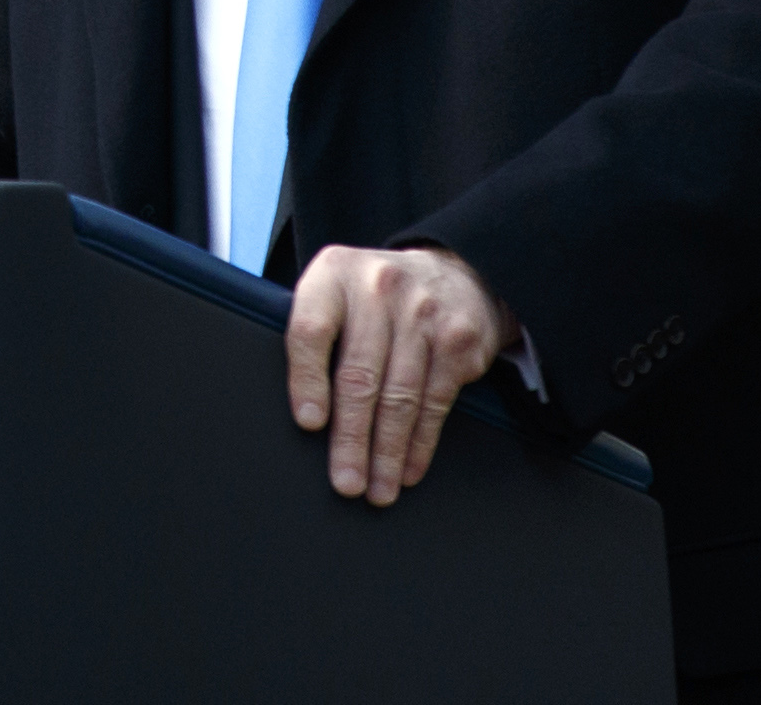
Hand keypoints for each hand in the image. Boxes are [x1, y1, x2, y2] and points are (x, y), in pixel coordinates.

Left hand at [284, 245, 513, 504]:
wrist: (453, 272)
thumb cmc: (375, 295)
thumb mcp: (336, 290)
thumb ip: (315, 332)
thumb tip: (301, 412)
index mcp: (334, 273)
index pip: (312, 330)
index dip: (307, 380)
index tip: (308, 424)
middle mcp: (378, 288)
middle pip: (359, 375)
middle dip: (351, 438)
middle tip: (345, 481)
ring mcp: (423, 313)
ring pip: (400, 397)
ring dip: (387, 452)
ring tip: (377, 489)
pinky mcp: (458, 341)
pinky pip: (435, 403)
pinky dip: (420, 444)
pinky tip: (409, 469)